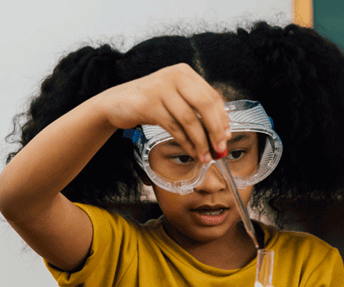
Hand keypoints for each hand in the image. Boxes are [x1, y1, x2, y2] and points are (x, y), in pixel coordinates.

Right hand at [99, 63, 230, 162]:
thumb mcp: (176, 99)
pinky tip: (192, 152)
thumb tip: (222, 134)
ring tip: (206, 156)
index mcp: (185, 73)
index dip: (223, 119)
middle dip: (215, 130)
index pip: (212, 96)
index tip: (227, 136)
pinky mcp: (149, 104)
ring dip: (200, 141)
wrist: (116, 103)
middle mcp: (175, 76)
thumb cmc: (151, 103)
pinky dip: (186, 143)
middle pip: (205, 105)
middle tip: (220, 148)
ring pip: (189, 119)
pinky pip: (174, 127)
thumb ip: (197, 110)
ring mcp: (161, 89)